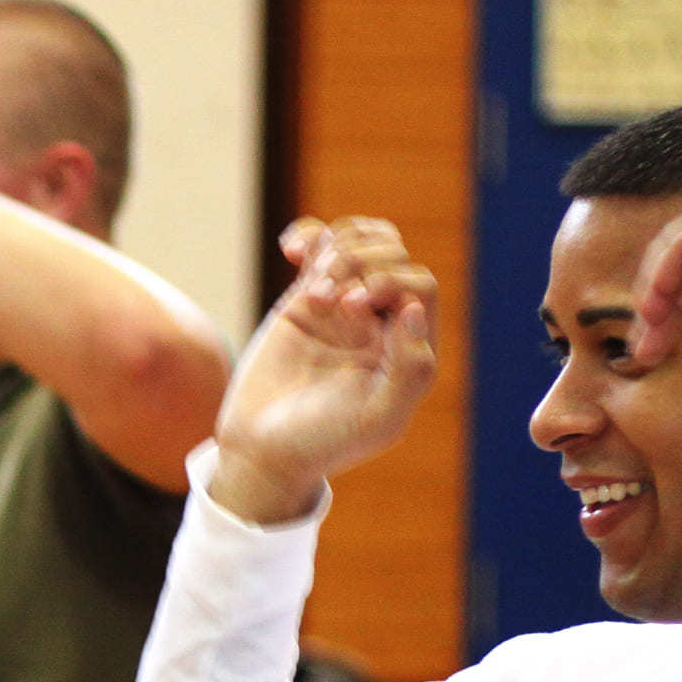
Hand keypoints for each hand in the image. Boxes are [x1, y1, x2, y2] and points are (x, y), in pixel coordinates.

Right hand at [209, 217, 438, 521]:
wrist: (263, 447)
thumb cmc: (324, 442)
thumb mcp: (379, 419)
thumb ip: (411, 371)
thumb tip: (414, 312)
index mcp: (407, 347)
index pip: (418, 285)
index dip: (391, 281)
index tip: (355, 310)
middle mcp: (380, 322)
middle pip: (391, 254)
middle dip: (362, 265)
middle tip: (332, 303)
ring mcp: (342, 305)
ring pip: (359, 241)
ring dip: (336, 253)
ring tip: (313, 293)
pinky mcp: (304, 298)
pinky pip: (319, 245)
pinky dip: (308, 234)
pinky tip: (291, 250)